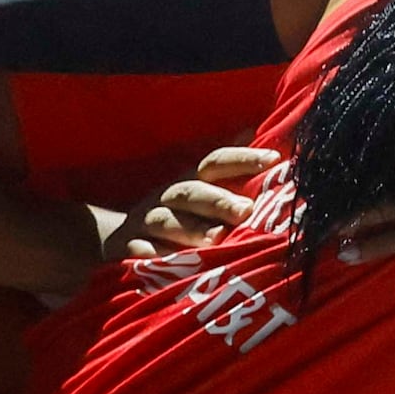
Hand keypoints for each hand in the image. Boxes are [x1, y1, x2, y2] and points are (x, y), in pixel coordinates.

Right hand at [100, 146, 274, 256]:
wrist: (120, 238)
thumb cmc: (178, 212)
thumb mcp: (199, 186)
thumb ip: (227, 166)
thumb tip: (254, 130)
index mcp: (189, 179)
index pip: (215, 162)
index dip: (242, 158)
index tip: (274, 158)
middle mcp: (167, 197)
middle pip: (191, 192)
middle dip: (218, 200)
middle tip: (245, 210)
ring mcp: (144, 223)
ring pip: (165, 222)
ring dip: (191, 230)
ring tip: (217, 241)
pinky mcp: (127, 249)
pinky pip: (139, 253)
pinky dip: (152, 257)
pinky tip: (169, 262)